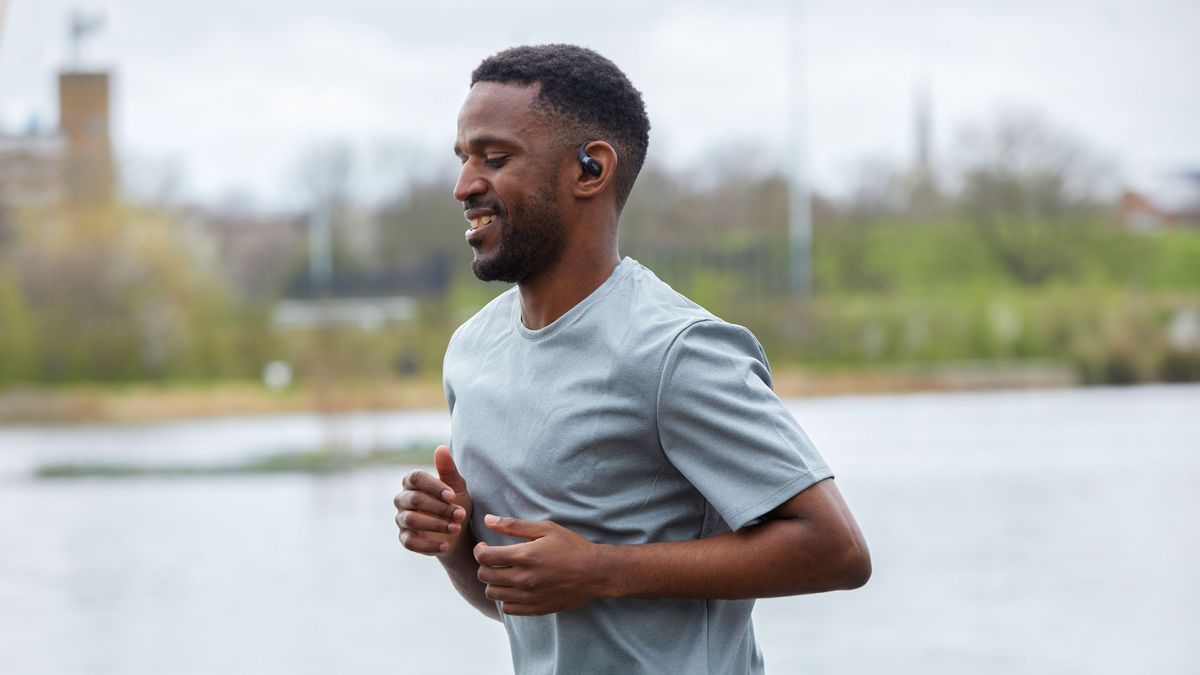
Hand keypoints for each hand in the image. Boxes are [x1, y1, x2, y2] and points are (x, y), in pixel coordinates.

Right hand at [394, 445, 471, 556]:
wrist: (458, 531)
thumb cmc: (455, 503)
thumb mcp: (457, 486)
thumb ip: (448, 469)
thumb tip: (441, 448)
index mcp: (412, 482)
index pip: (415, 478)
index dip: (433, 486)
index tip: (452, 495)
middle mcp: (403, 499)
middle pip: (414, 499)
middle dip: (439, 507)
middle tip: (460, 515)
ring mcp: (401, 519)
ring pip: (411, 520)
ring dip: (435, 524)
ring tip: (456, 528)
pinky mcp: (405, 538)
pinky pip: (410, 542)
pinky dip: (428, 545)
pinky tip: (446, 545)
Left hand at [474, 515, 606, 615]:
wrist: (595, 572)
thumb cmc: (571, 546)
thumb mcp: (545, 529)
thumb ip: (514, 525)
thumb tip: (488, 519)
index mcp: (524, 556)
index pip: (485, 557)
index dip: (479, 550)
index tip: (484, 546)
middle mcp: (524, 578)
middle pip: (485, 576)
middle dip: (484, 565)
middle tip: (494, 559)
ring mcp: (529, 596)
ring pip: (493, 593)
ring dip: (493, 582)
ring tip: (503, 573)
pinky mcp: (535, 609)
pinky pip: (507, 608)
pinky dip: (505, 598)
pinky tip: (514, 588)